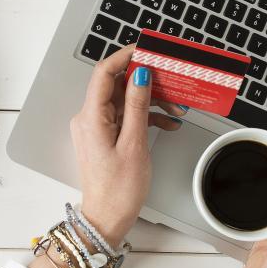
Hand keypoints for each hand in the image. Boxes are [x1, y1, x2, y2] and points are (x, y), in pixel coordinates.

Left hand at [70, 45, 185, 245]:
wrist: (107, 218)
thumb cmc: (118, 190)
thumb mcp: (134, 144)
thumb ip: (138, 106)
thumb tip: (140, 75)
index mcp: (91, 117)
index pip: (104, 73)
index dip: (125, 56)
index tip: (147, 50)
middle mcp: (89, 118)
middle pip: (118, 86)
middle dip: (147, 82)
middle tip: (172, 81)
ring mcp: (97, 127)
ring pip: (126, 101)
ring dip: (152, 101)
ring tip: (177, 109)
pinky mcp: (106, 136)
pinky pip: (127, 116)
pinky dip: (147, 116)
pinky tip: (168, 122)